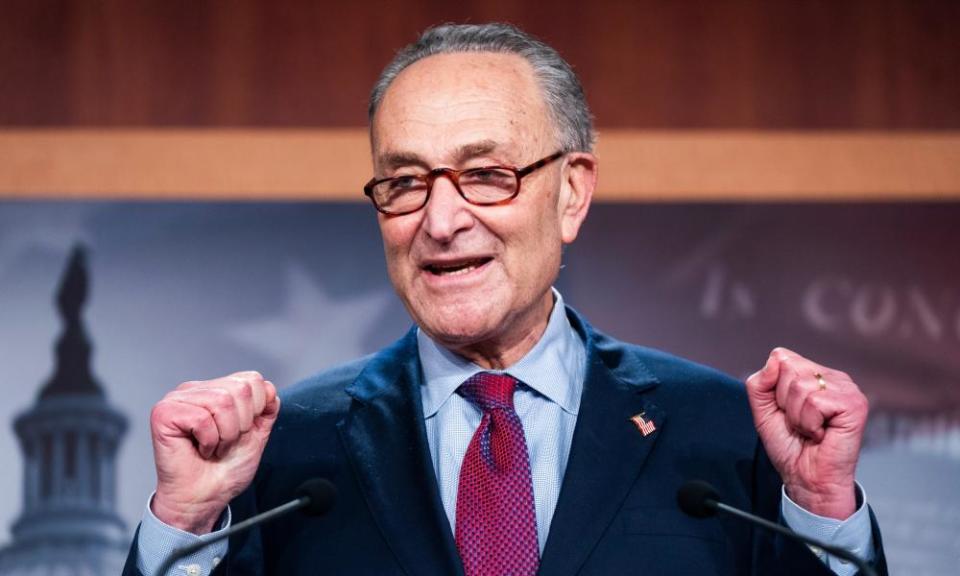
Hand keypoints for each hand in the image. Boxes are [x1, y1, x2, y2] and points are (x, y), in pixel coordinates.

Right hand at [149, 371, 279, 533]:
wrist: (204, 499)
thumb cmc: (224, 470)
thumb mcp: (256, 435)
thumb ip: (266, 410)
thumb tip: (269, 388)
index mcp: (216, 390)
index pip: (252, 379)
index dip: (256, 410)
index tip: (242, 432)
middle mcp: (196, 390)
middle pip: (240, 389)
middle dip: (242, 425)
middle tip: (225, 443)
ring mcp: (177, 399)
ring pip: (222, 402)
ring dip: (225, 435)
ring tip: (213, 447)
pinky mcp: (164, 413)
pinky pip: (202, 419)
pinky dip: (208, 441)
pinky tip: (199, 449)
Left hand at [745, 348, 867, 519]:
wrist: (806, 478)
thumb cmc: (790, 446)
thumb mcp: (763, 410)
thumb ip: (760, 383)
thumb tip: (775, 359)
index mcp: (814, 374)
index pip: (781, 357)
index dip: (773, 388)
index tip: (785, 411)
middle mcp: (833, 377)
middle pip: (788, 367)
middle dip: (784, 401)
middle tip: (799, 423)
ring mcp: (847, 388)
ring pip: (800, 386)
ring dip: (796, 416)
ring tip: (810, 430)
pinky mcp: (855, 404)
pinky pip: (814, 402)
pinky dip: (809, 423)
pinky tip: (820, 434)